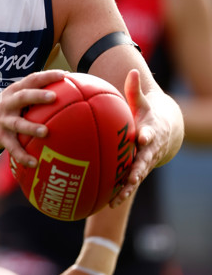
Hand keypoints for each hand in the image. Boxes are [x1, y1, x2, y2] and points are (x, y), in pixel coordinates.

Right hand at [0, 69, 66, 165]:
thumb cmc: (4, 107)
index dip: (47, 76)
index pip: (31, 80)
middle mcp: (9, 104)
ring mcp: (3, 121)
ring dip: (31, 127)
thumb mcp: (14, 96)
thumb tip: (67, 91)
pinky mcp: (0, 136)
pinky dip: (22, 155)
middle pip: (23, 97)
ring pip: (18, 124)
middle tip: (54, 97)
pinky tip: (34, 162)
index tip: (63, 75)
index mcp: (15, 91)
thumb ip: (34, 94)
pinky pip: (12, 147)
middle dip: (38, 96)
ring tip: (45, 132)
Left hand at [109, 69, 172, 206]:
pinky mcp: (138, 170)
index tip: (142, 137)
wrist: (164, 131)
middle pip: (145, 160)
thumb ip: (134, 90)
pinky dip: (122, 193)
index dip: (147, 135)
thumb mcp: (142, 101)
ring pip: (138, 176)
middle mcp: (149, 149)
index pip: (150, 133)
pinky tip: (110, 203)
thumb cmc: (147, 113)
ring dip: (129, 187)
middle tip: (132, 176)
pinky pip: (130, 183)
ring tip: (119, 197)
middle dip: (139, 168)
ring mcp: (145, 162)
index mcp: (151, 131)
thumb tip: (133, 70)